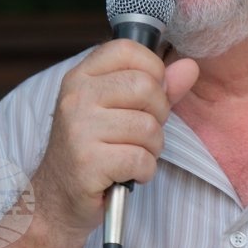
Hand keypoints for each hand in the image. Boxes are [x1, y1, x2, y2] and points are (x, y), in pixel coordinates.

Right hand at [31, 39, 198, 238]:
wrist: (57, 197)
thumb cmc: (93, 150)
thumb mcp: (119, 110)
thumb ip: (157, 87)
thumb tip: (189, 66)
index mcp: (81, 77)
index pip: (128, 49)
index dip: (152, 70)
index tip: (147, 96)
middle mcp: (76, 97)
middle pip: (146, 87)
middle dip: (158, 115)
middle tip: (141, 134)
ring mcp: (79, 129)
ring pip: (149, 127)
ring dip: (152, 149)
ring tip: (132, 155)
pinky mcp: (87, 162)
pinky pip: (141, 159)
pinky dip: (144, 171)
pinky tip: (127, 173)